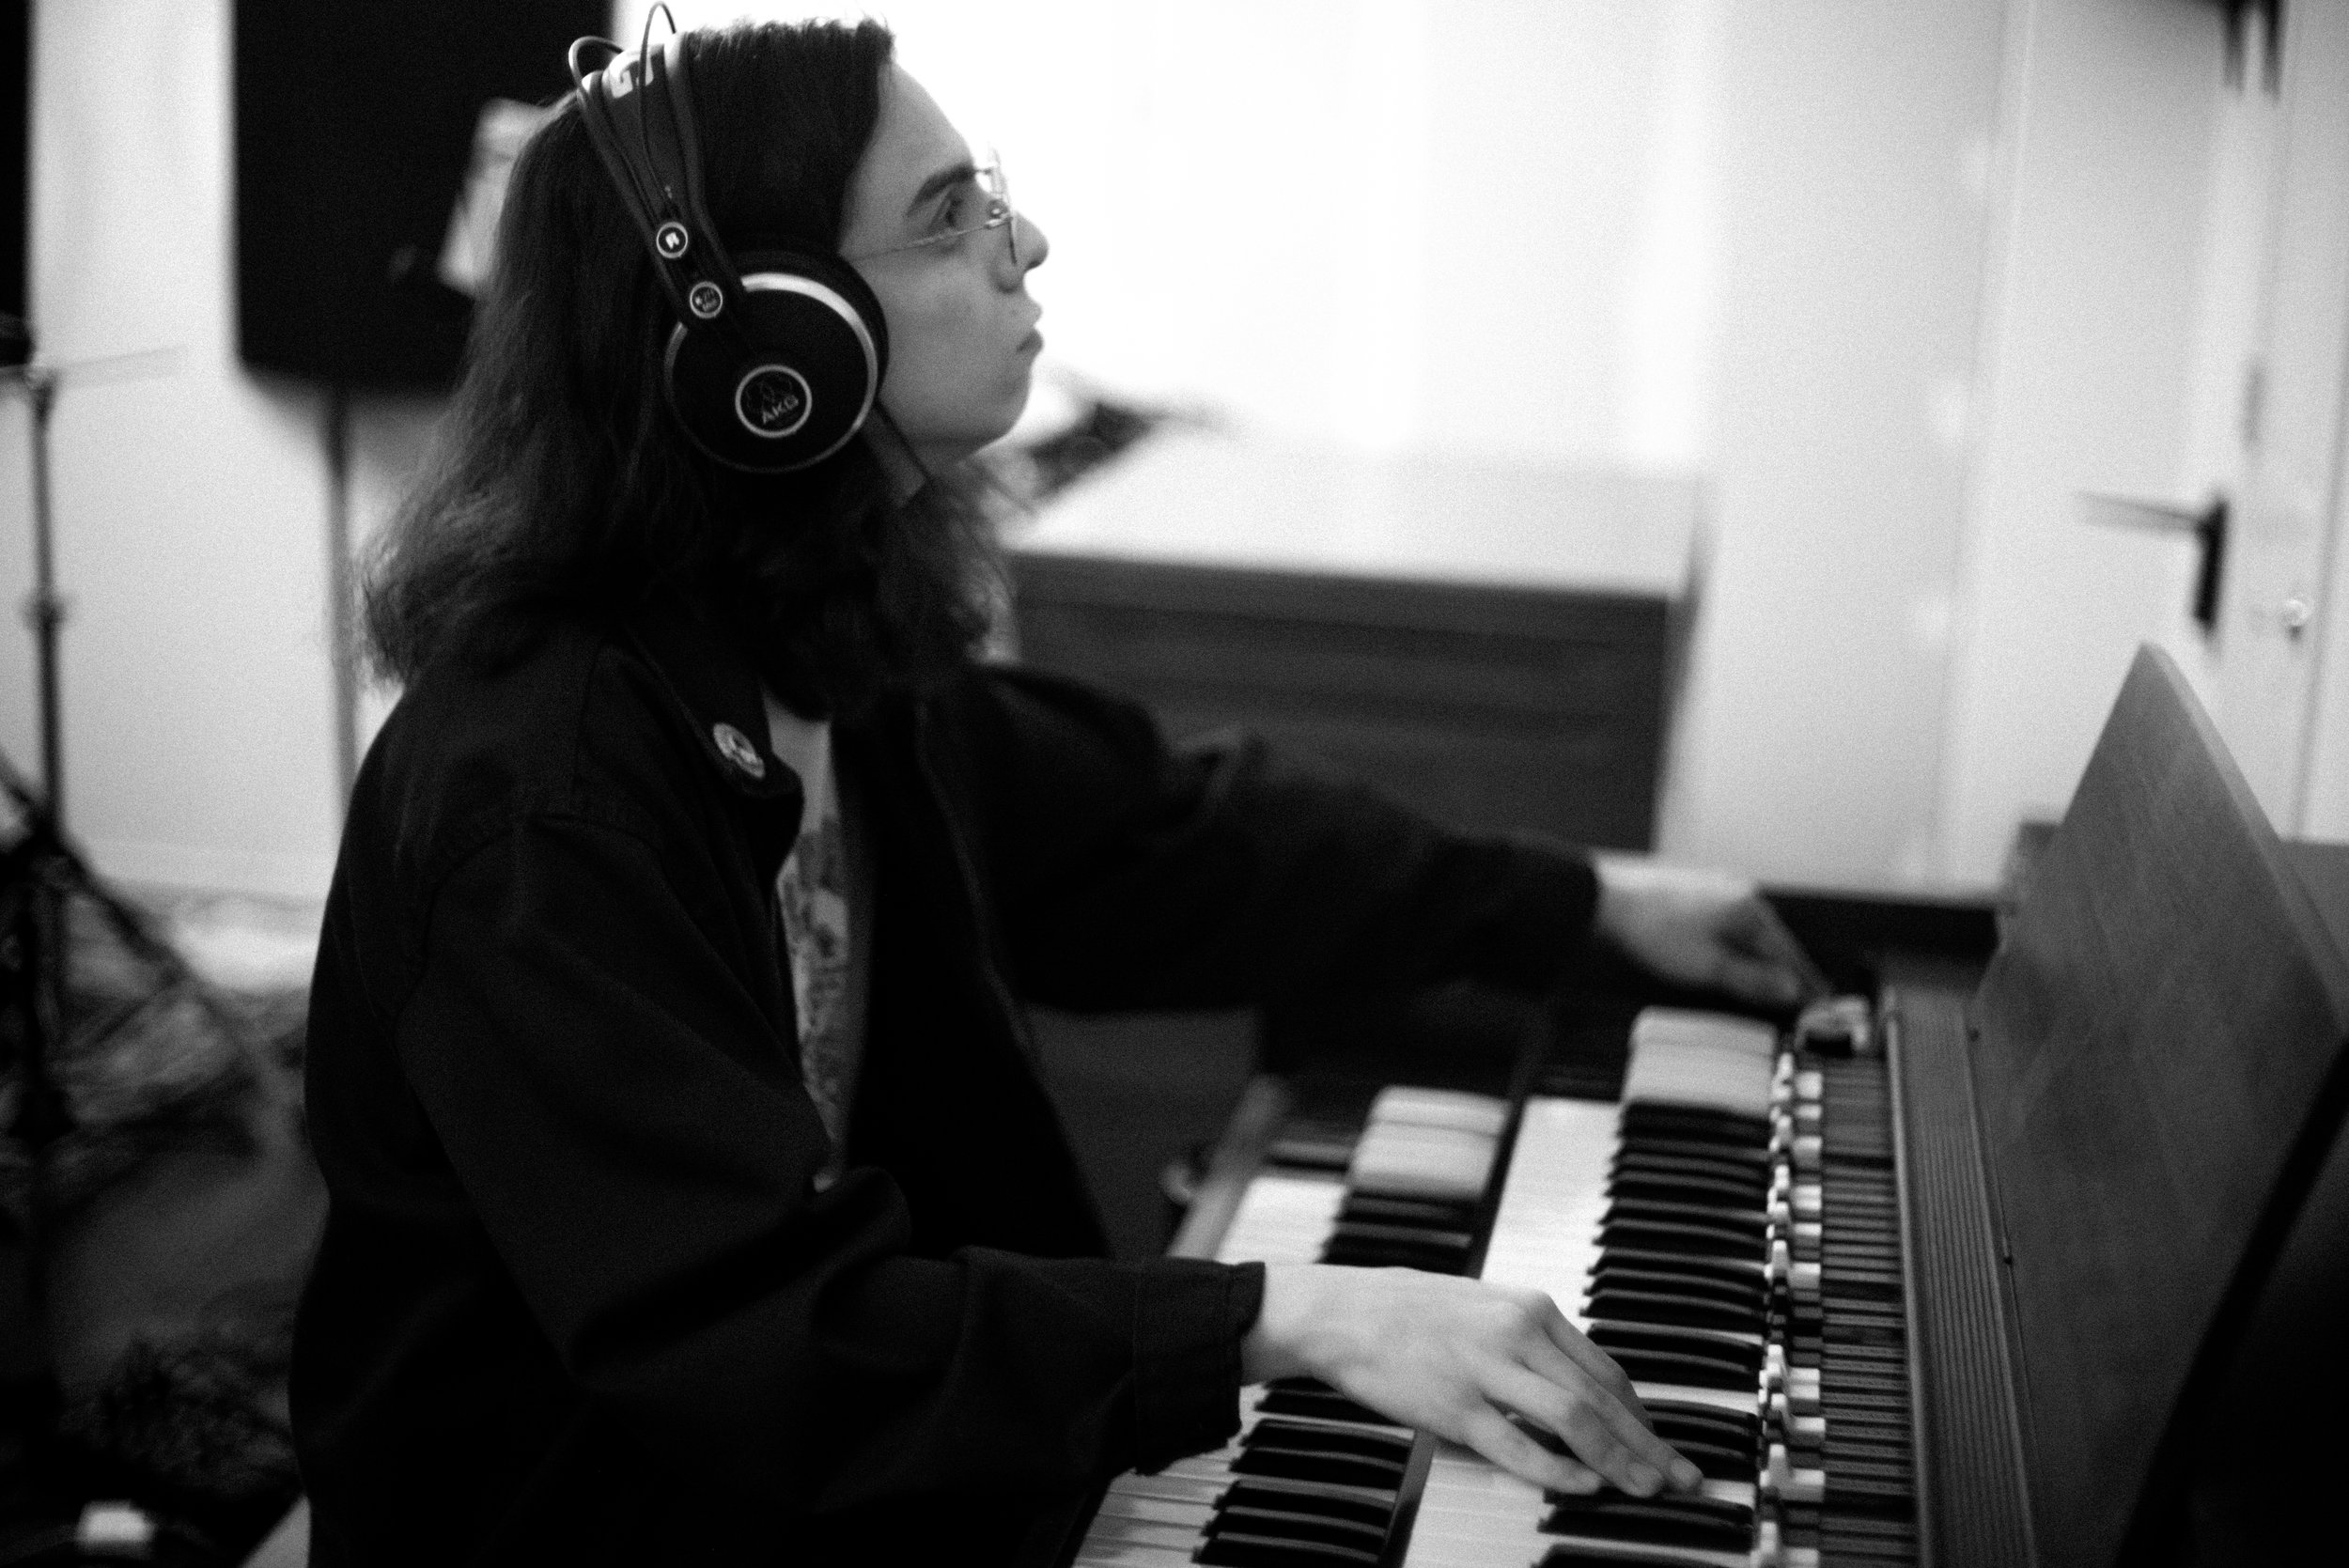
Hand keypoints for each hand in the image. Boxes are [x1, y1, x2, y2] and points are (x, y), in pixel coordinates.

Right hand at [1240, 1263, 1702, 1496]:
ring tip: (1646, 1489)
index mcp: (1531, 1308)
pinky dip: (1559, 1470)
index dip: (1642, 1416)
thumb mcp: (1486, 1308)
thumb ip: (1534, 1341)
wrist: (1344, 1312)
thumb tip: (1583, 1386)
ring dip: (1619, 1461)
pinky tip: (1586, 1486)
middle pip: (1603, 1399)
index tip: (1662, 1445)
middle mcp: (1518, 1334)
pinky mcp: (1455, 1407)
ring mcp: (1488, 1370)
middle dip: (1649, 1444)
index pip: (1607, 1371)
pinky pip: (1520, 1445)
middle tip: (1683, 1477)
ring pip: (1575, 1421)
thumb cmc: (1412, 1311)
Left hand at [1593, 858, 1827, 1008]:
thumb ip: (1752, 980)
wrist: (1605, 900)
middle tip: (1800, 999)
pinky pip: (1726, 924)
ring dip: (1758, 958)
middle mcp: (1737, 893)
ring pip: (1747, 932)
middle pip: (1770, 941)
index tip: (1821, 1001)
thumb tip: (1792, 992)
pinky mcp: (1692, 892)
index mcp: (1749, 909)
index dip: (1805, 982)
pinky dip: (1734, 945)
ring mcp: (1714, 889)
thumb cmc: (1654, 932)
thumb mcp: (1708, 967)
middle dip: (1783, 970)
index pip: (1788, 953)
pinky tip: (1729, 956)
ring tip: (1769, 983)